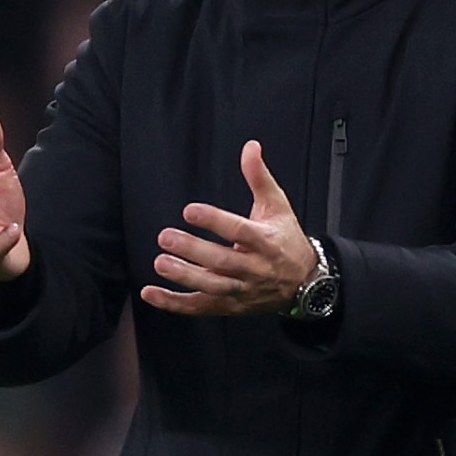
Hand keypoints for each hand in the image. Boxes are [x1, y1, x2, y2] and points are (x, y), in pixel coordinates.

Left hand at [143, 137, 318, 317]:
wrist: (304, 283)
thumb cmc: (286, 240)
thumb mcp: (277, 206)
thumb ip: (259, 177)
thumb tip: (250, 147)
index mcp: (266, 241)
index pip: (240, 231)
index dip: (215, 221)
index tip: (190, 211)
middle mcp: (255, 268)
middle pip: (222, 261)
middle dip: (192, 250)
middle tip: (165, 236)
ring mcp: (242, 290)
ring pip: (211, 287)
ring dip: (184, 276)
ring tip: (160, 263)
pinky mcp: (230, 306)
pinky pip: (200, 307)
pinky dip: (174, 303)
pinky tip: (151, 294)